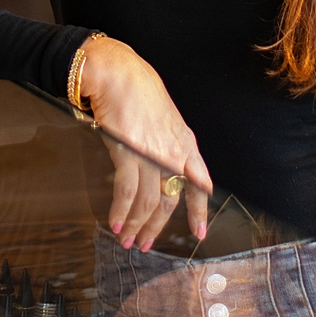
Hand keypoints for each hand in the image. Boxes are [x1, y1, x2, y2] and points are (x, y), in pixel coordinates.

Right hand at [77, 36, 211, 249]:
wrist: (117, 72)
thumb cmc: (137, 88)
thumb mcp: (166, 116)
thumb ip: (169, 142)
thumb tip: (162, 164)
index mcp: (185, 143)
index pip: (200, 184)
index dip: (199, 210)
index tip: (199, 232)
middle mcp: (173, 152)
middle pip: (171, 200)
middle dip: (157, 227)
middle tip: (146, 244)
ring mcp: (152, 154)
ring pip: (149, 203)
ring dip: (136, 225)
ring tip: (127, 240)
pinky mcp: (128, 153)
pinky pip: (127, 193)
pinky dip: (120, 212)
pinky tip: (115, 223)